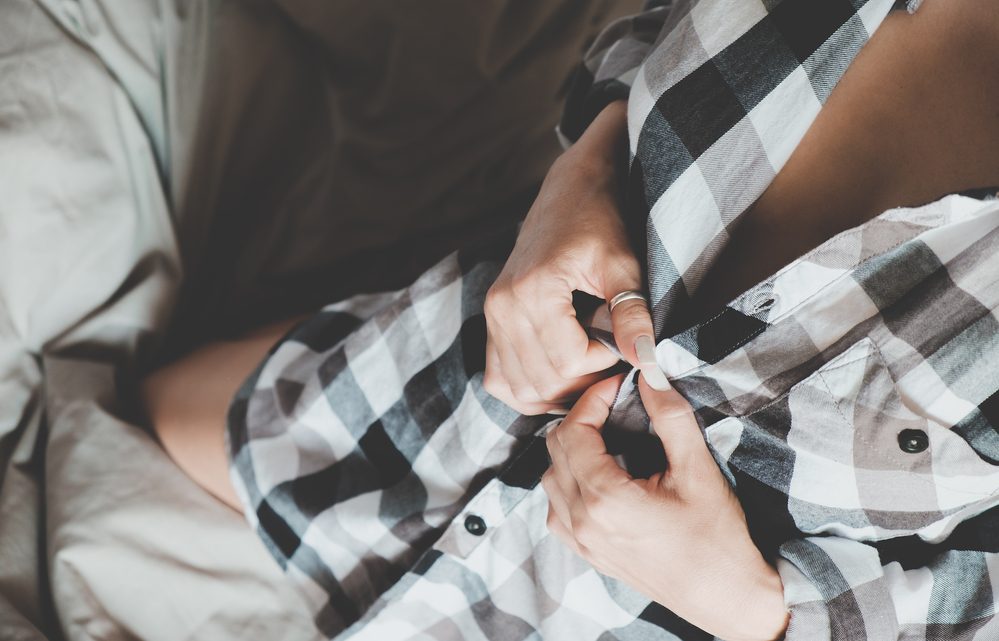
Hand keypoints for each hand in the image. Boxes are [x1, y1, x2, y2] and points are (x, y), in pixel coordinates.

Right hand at [483, 101, 656, 414]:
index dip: (603, 363)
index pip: (568, 362)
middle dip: (584, 381)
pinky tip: (560, 376)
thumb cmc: (599, 225)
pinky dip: (529, 390)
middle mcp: (502, 307)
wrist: (568, 195)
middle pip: (543, 380)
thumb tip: (647, 362)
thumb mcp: (623, 265)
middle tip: (611, 357)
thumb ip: (633, 314)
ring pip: (520, 388)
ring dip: (558, 391)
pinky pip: (500, 380)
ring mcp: (491, 318)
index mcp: (532, 291)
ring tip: (589, 367)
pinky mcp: (490, 324)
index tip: (622, 341)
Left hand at [542, 375, 788, 640]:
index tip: (618, 386)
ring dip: (572, 450)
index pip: (572, 431)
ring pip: (551, 478)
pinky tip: (602, 476)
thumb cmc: (718, 539)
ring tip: (610, 437)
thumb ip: (670, 416)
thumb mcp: (698, 469)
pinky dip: (570, 483)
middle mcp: (582, 522)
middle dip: (582, 420)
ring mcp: (581, 542)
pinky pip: (557, 509)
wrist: (727, 598)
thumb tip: (650, 374)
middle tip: (616, 406)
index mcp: (604, 499)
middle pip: (555, 450)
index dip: (592, 399)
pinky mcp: (588, 554)